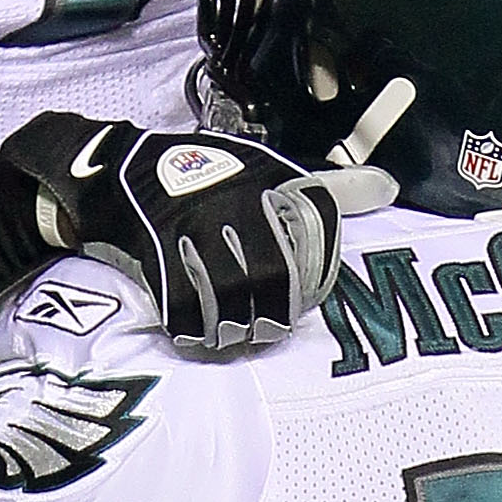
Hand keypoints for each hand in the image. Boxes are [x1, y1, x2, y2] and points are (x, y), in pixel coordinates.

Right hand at [0, 114, 394, 356]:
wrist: (114, 174)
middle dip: (277, 310)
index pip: (315, 226)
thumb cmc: (201, 172)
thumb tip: (388, 187)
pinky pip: (185, 307)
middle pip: (276, 275)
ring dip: (237, 325)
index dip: (316, 272)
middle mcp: (233, 203)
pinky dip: (194, 330)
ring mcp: (194, 229)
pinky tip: (198, 332)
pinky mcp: (157, 255)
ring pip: (233, 296)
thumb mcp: (262, 168)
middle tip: (268, 325)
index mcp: (263, 182)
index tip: (304, 298)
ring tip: (234, 332)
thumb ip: (323, 187)